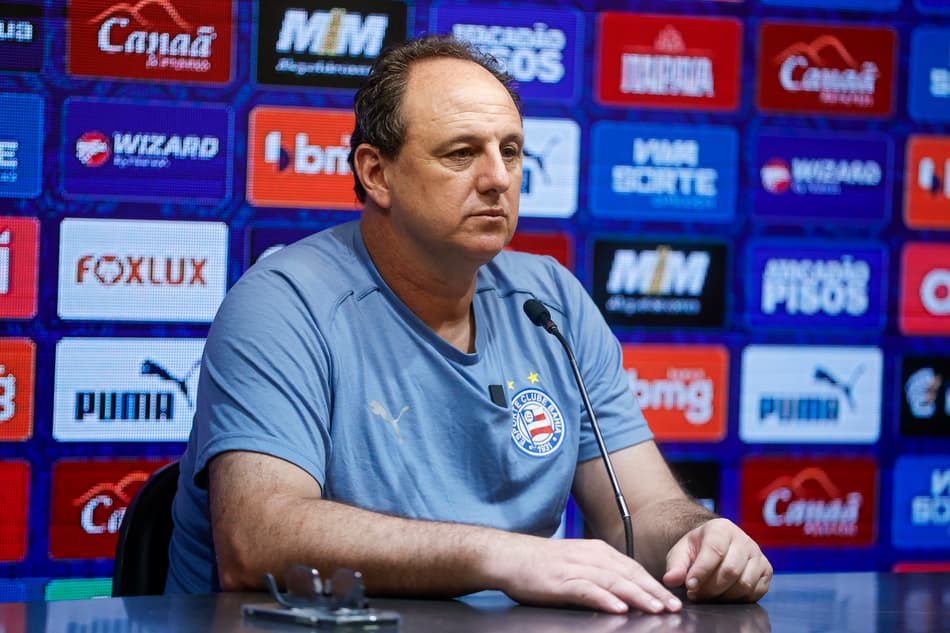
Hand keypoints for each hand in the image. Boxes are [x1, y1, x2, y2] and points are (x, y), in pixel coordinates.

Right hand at [492, 537, 683, 614]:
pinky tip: (618, 608)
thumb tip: (624, 590)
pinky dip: (605, 599)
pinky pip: (587, 590)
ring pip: (613, 582)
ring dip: (637, 596)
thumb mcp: (576, 560)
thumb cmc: (540, 563)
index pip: (632, 568)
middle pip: (629, 575)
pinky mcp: (561, 581)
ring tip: (655, 608)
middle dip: (654, 592)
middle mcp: (590, 556)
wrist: (509, 556)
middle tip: (673, 607)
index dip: (653, 584)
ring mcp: (576, 568)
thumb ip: (599, 572)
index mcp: (596, 551)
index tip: (671, 599)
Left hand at [662, 518, 771, 602]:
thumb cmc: (697, 549)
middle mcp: (743, 539)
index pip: (715, 551)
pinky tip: (724, 595)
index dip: (702, 571)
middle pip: (730, 570)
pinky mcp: (766, 570)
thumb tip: (671, 580)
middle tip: (696, 594)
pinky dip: (739, 599)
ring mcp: (757, 555)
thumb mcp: (681, 552)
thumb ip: (675, 566)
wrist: (716, 546)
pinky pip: (756, 591)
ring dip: (723, 596)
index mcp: (721, 528)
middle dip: (710, 588)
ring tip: (707, 595)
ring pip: (744, 583)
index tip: (690, 586)